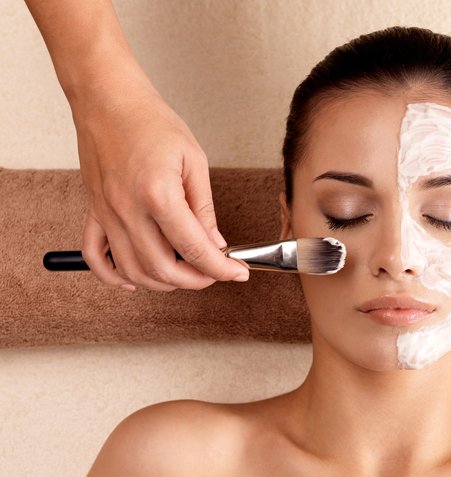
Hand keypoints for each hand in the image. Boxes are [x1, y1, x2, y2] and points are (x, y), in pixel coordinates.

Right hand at [74, 82, 249, 290]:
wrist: (108, 100)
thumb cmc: (151, 122)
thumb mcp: (193, 160)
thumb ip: (203, 208)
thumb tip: (215, 243)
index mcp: (159, 195)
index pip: (196, 249)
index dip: (222, 268)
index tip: (238, 274)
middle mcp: (128, 210)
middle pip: (163, 268)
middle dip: (196, 280)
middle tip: (215, 273)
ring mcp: (106, 214)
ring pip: (132, 271)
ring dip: (163, 283)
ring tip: (186, 274)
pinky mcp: (93, 212)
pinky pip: (96, 257)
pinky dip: (115, 276)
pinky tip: (136, 279)